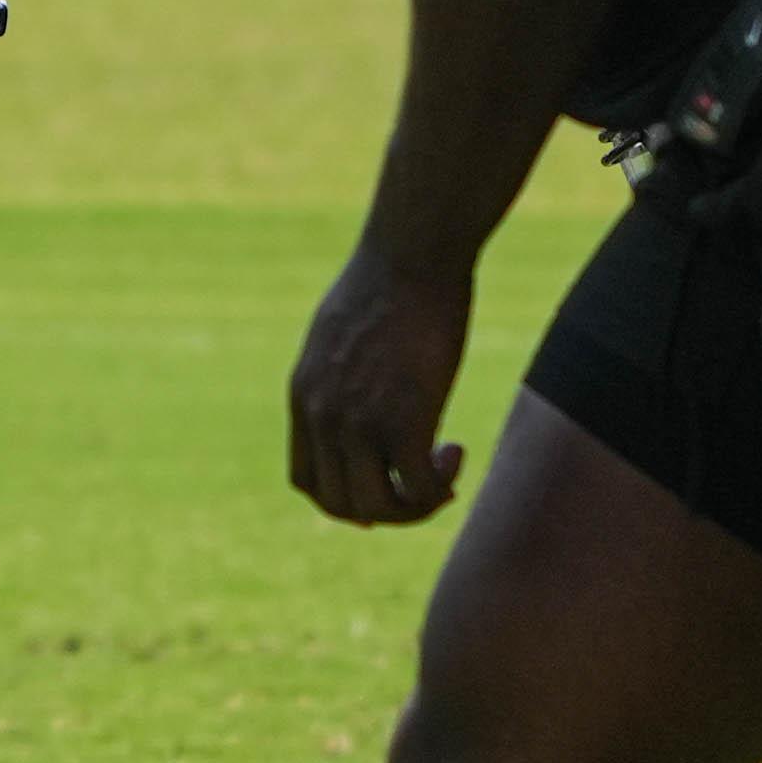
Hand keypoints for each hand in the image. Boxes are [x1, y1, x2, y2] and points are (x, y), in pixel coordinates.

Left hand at [286, 248, 471, 523]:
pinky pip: (418, 487)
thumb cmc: (389, 280)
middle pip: (341, 505)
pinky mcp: (403, 420)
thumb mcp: (341, 332)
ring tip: (443, 469)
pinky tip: (457, 452)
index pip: (306, 480)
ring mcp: (358, 422)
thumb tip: (361, 391)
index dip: (345, 497)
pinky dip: (440, 485)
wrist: (412, 253)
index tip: (384, 483)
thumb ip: (340, 372)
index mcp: (304, 397)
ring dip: (414, 504)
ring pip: (377, 508)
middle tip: (422, 483)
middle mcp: (323, 417)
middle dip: (385, 509)